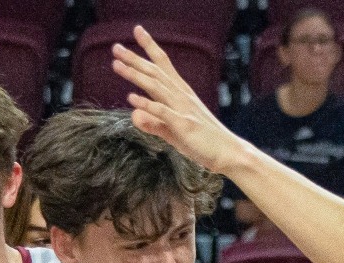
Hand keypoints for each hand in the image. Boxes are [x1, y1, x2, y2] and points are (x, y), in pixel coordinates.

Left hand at [112, 27, 247, 172]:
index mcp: (181, 93)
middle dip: (134, 59)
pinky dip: (147, 104)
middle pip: (155, 72)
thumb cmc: (202, 141)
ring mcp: (183, 109)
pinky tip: (131, 98)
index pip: (163, 64)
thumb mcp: (173, 131)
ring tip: (116, 65)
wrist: (228, 152)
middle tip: (115, 48)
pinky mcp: (183, 125)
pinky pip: (162, 112)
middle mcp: (182, 96)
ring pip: (156, 87)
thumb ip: (153, 123)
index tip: (137, 30)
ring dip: (135, 75)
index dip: (150, 47)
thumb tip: (134, 116)